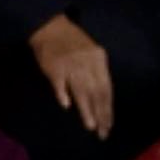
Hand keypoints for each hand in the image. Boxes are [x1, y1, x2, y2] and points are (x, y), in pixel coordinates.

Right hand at [26, 19, 117, 135]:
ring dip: (86, 109)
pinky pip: (59, 83)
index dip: (108, 108)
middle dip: (101, 114)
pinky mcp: (53, 67)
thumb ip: (97, 73)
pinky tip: (66, 106)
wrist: (49, 26)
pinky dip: (62, 94)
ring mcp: (70, 65)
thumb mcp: (91, 53)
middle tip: (102, 132)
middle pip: (96, 92)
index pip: (106, 89)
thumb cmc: (71, 41)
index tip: (109, 125)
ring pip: (81, 91)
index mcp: (98, 59)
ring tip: (91, 126)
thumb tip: (101, 99)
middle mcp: (87, 63)